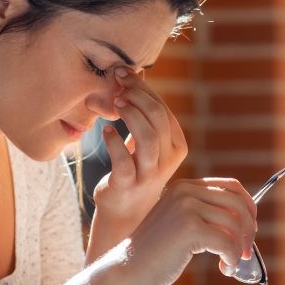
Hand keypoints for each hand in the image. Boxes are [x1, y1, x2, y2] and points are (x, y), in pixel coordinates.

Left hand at [92, 68, 186, 236]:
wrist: (124, 211)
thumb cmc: (134, 169)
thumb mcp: (146, 143)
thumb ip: (143, 115)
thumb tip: (131, 73)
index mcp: (177, 146)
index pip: (164, 110)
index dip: (144, 89)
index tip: (124, 74)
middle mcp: (168, 160)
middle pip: (158, 118)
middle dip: (137, 96)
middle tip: (117, 85)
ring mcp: (149, 174)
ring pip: (147, 137)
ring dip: (130, 114)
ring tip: (115, 103)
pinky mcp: (128, 185)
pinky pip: (123, 160)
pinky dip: (114, 142)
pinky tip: (107, 131)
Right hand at [120, 178, 257, 284]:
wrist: (128, 269)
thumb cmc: (155, 253)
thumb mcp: (179, 223)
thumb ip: (204, 214)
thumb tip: (245, 219)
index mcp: (184, 187)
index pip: (231, 186)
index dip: (248, 207)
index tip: (249, 230)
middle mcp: (186, 191)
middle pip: (237, 203)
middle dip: (248, 229)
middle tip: (245, 252)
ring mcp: (187, 207)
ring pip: (235, 223)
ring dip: (239, 248)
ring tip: (230, 264)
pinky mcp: (190, 228)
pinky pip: (227, 242)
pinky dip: (231, 258)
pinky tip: (224, 269)